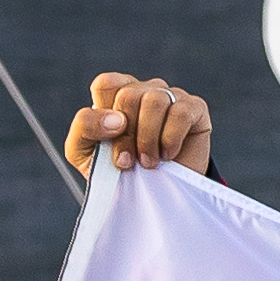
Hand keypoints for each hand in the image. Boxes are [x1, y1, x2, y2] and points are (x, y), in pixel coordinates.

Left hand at [68, 74, 211, 179]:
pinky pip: (181, 113)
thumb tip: (116, 119)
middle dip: (126, 136)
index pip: (106, 84)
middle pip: (129, 95)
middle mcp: (144, 90)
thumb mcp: (84, 152)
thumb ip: (85, 126)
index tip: (109, 144)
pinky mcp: (195, 108)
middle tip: (128, 163)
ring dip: (148, 139)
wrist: (155, 197)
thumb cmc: (118, 170)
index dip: (104, 116)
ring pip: (155, 100)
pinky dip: (171, 139)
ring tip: (149, 162)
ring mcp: (170, 96)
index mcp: (116, 95)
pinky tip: (168, 154)